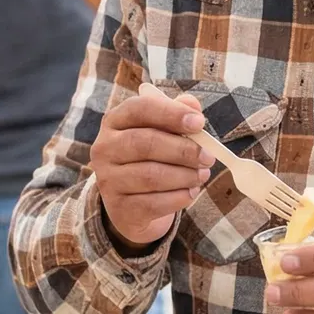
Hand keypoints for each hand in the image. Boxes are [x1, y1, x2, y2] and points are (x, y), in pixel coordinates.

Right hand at [89, 88, 211, 251]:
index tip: (199, 123)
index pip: (139, 109)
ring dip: (184, 175)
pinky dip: (178, 197)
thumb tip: (193, 105)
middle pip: (145, 143)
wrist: (132, 204)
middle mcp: (104, 148)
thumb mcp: (161, 132)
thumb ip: (176, 114)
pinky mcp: (118, 208)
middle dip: (183, 150)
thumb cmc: (151, 158)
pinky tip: (190, 192)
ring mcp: (108, 180)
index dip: (171, 113)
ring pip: (151, 176)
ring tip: (202, 175)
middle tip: (208, 157)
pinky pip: (153, 203)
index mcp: (114, 121)